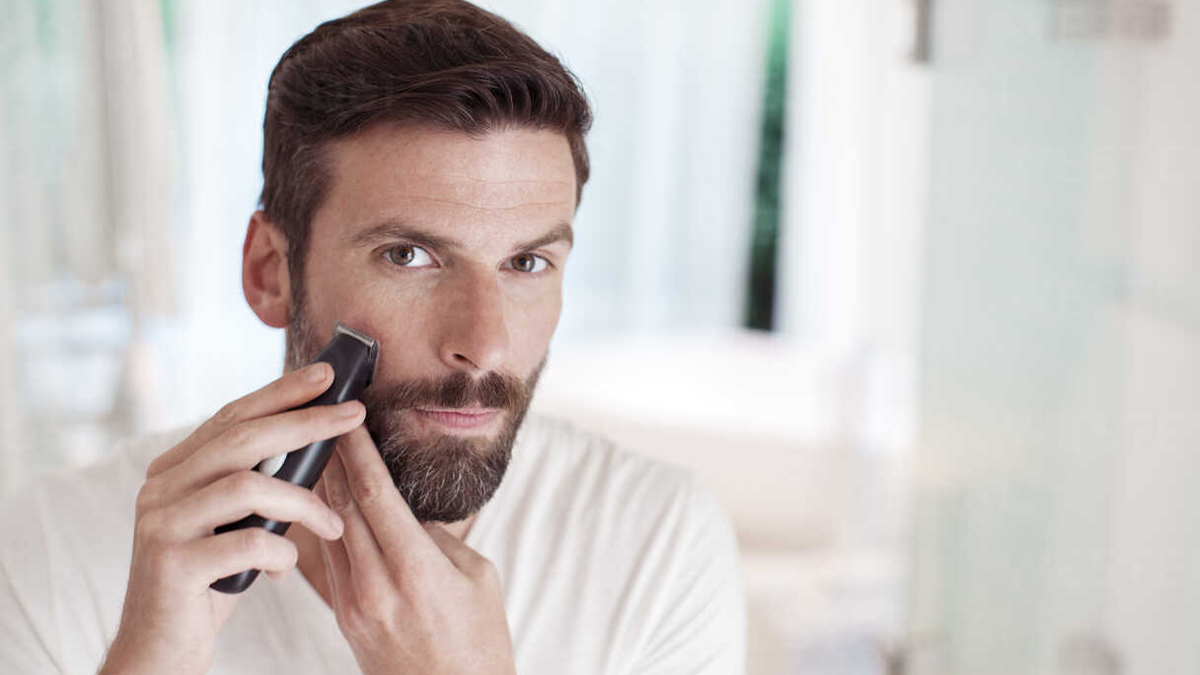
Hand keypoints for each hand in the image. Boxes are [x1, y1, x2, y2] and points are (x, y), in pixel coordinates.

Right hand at [99, 363, 361, 674]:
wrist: (158, 653)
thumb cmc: (209, 584)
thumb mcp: (234, 524)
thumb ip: (256, 484)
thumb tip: (319, 437)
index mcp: (173, 471)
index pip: (232, 417)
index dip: (280, 392)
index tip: (326, 375)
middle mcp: (159, 489)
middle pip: (242, 440)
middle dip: (305, 423)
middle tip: (354, 413)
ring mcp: (160, 524)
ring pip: (246, 486)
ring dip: (303, 503)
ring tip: (334, 525)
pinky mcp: (170, 565)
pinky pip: (244, 542)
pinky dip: (278, 552)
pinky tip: (284, 569)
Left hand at [316, 426, 516, 674]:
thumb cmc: (479, 643)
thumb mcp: (477, 578)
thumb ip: (440, 537)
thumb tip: (407, 508)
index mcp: (416, 570)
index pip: (374, 495)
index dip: (357, 451)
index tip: (348, 417)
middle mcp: (376, 586)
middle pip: (340, 506)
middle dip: (331, 458)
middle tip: (323, 420)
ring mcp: (354, 605)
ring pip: (328, 530)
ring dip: (322, 488)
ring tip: (318, 450)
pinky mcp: (344, 618)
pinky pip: (330, 558)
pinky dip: (326, 522)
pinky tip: (324, 501)